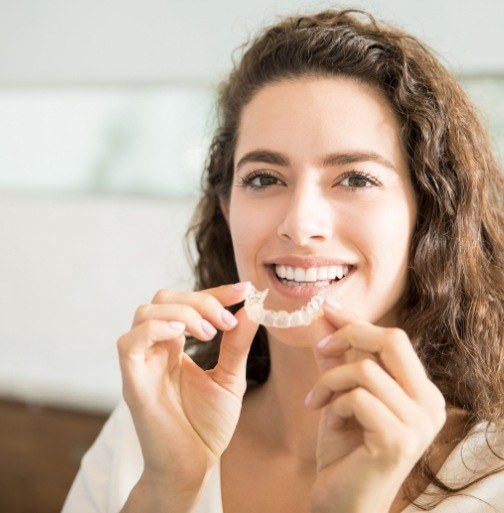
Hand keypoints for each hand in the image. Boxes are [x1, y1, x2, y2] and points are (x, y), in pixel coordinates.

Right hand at [117, 283, 257, 500]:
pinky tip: (183, 336)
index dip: (214, 292)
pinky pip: (130, 342)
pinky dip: (156, 329)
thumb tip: (251, 309)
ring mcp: (142, 363)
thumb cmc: (207, 425)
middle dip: (200, 300)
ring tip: (209, 333)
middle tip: (226, 321)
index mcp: (175, 346)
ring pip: (145, 312)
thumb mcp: (230, 378)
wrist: (194, 466)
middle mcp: (155, 349)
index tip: (244, 290)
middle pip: (163, 298)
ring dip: (183, 313)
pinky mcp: (132, 382)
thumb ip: (236, 344)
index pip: (187, 303)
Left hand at [306, 299, 445, 512]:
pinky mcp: (400, 440)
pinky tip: (329, 421)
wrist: (342, 502)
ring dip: (330, 380)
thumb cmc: (345, 448)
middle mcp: (430, 403)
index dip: (357, 320)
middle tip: (319, 348)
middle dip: (349, 335)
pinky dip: (334, 403)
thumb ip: (335, 355)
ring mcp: (420, 423)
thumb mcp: (338, 392)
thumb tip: (323, 314)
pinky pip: (358, 397)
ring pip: (366, 369)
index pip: (393, 338)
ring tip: (317, 400)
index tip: (326, 306)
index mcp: (421, 390)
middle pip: (392, 340)